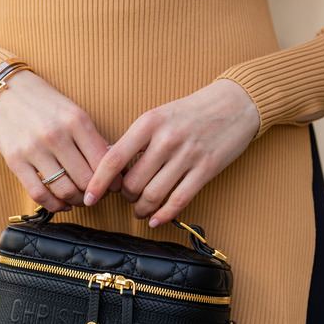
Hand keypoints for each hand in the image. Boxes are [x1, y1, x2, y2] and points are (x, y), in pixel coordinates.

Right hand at [0, 70, 117, 212]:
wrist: (6, 91)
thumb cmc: (45, 104)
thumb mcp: (73, 113)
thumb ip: (93, 139)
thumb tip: (114, 167)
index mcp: (76, 120)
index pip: (103, 162)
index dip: (112, 180)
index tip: (113, 186)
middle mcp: (55, 134)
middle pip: (85, 180)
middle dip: (95, 193)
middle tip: (96, 194)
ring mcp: (33, 148)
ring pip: (64, 190)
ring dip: (76, 201)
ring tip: (79, 199)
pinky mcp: (14, 161)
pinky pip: (39, 193)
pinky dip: (54, 205)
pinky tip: (61, 203)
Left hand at [84, 79, 258, 226]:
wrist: (234, 104)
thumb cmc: (191, 112)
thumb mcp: (158, 116)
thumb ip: (135, 139)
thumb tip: (109, 164)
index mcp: (148, 123)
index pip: (114, 159)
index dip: (98, 182)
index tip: (89, 197)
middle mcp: (166, 140)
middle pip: (133, 182)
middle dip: (125, 197)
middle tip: (126, 198)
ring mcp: (187, 155)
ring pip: (153, 195)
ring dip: (142, 209)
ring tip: (140, 210)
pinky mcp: (206, 170)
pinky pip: (179, 200)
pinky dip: (164, 215)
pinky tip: (156, 220)